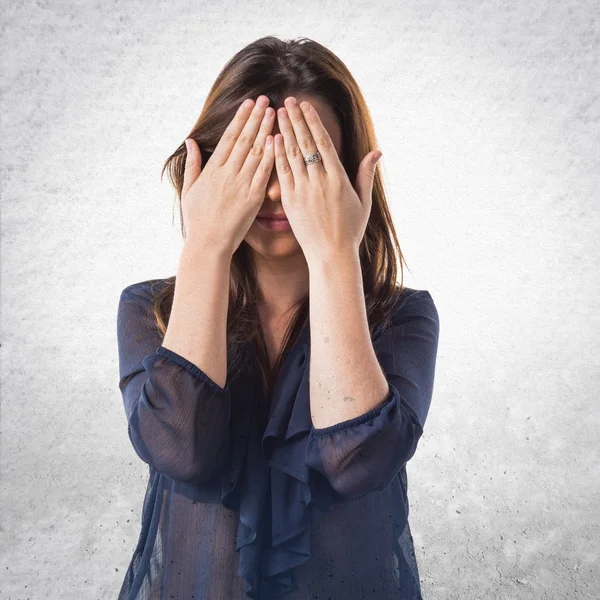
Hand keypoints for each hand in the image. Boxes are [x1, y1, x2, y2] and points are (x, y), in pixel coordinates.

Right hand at [181, 95, 274, 255]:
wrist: (208, 245)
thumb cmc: (197, 220)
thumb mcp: (189, 190)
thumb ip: (193, 164)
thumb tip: (192, 141)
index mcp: (212, 171)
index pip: (229, 138)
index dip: (240, 119)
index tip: (248, 103)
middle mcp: (227, 174)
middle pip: (244, 140)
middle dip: (255, 118)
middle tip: (266, 100)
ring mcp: (240, 186)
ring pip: (255, 153)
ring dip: (266, 131)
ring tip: (274, 113)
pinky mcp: (253, 199)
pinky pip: (263, 174)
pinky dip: (271, 157)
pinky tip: (278, 141)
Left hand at [274, 96, 381, 263]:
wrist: (331, 255)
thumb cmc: (350, 230)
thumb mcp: (363, 202)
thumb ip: (366, 175)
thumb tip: (376, 152)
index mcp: (338, 179)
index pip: (323, 143)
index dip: (313, 122)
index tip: (306, 106)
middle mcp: (320, 181)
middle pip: (305, 144)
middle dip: (297, 120)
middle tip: (288, 100)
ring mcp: (303, 191)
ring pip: (292, 155)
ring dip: (284, 132)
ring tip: (278, 113)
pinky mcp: (290, 202)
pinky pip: (282, 173)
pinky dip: (277, 155)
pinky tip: (272, 140)